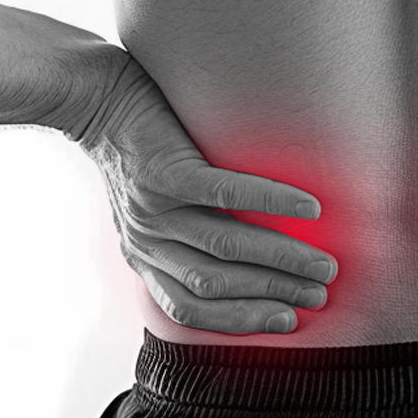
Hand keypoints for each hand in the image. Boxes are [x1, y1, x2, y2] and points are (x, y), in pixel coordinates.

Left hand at [76, 53, 336, 333]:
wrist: (97, 97)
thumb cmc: (138, 144)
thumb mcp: (150, 203)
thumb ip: (185, 230)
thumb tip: (249, 248)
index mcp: (145, 255)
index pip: (192, 309)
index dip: (241, 319)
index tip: (287, 321)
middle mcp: (147, 239)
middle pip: (216, 283)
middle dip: (273, 294)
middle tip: (319, 293)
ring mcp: (155, 207)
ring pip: (226, 245)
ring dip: (281, 259)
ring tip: (321, 262)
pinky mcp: (167, 171)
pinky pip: (226, 193)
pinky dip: (271, 201)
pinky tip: (307, 207)